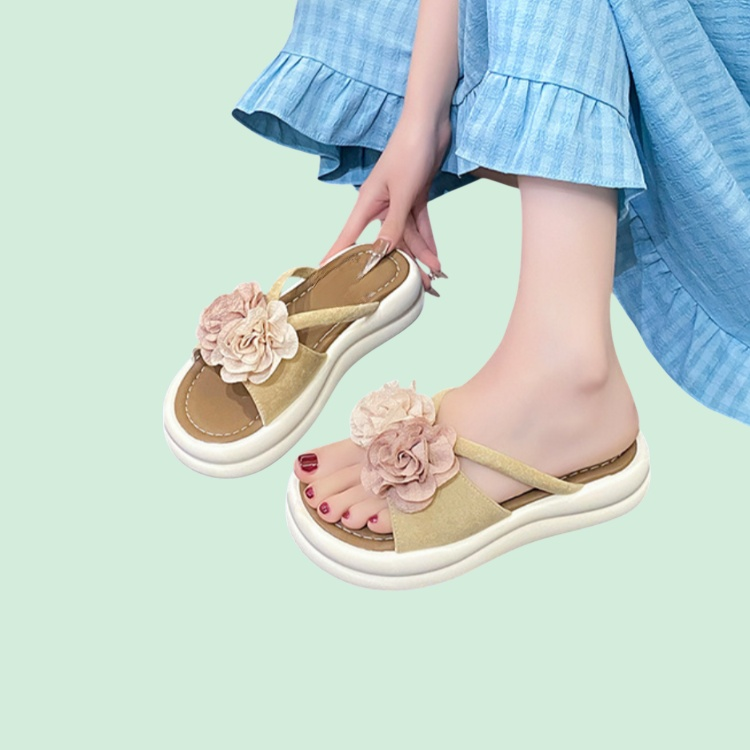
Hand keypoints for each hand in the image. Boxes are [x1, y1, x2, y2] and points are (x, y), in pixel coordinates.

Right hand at [321, 116, 451, 291]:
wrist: (430, 123)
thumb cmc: (409, 149)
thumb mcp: (402, 192)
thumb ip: (395, 225)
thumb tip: (382, 252)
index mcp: (368, 203)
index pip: (348, 236)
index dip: (338, 256)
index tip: (325, 274)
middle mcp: (380, 206)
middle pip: (386, 243)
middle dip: (400, 265)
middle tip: (414, 287)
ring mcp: (398, 202)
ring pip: (408, 237)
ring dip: (421, 255)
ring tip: (435, 277)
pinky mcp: (415, 197)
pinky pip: (420, 225)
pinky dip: (428, 240)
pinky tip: (436, 257)